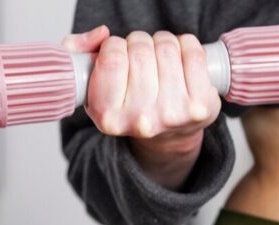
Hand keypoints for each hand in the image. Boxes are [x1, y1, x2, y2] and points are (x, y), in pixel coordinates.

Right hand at [63, 26, 221, 187]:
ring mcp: (174, 114)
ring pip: (166, 47)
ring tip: (161, 57)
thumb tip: (101, 35)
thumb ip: (77, 51)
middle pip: (141, 50)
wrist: (168, 135)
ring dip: (163, 42)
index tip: (119, 53)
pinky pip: (194, 53)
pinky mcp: (201, 106)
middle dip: (140, 43)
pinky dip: (188, 45)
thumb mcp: (92, 84)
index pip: (112, 58)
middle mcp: (142, 120)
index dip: (115, 46)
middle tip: (142, 56)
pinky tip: (182, 57)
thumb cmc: (129, 103)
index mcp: (109, 116)